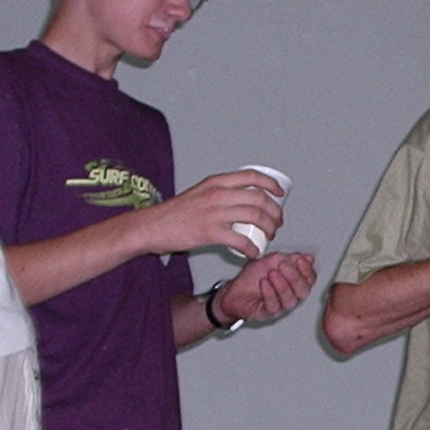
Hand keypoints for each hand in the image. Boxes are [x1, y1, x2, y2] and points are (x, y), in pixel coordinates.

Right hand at [148, 169, 286, 258]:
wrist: (150, 227)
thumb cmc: (173, 213)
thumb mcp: (199, 192)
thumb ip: (219, 193)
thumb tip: (242, 200)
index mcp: (216, 182)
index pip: (252, 176)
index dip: (271, 185)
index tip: (279, 194)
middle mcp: (218, 193)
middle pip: (259, 198)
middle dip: (275, 212)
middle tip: (277, 222)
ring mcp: (215, 213)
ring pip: (255, 217)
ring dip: (268, 229)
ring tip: (269, 236)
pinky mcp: (210, 232)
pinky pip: (242, 241)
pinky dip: (253, 248)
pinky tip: (254, 252)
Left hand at [213, 252, 316, 324]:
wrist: (234, 290)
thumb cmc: (252, 278)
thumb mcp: (271, 261)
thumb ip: (289, 259)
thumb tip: (308, 258)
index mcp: (294, 284)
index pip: (310, 279)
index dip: (307, 270)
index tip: (300, 259)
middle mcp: (290, 296)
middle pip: (303, 291)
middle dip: (295, 277)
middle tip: (284, 265)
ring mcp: (280, 306)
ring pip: (290, 300)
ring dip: (282, 285)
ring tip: (272, 273)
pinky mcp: (268, 313)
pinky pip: (273, 306)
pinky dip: (269, 293)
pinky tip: (264, 283)